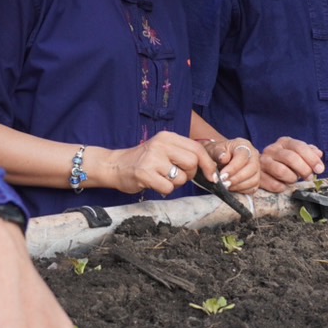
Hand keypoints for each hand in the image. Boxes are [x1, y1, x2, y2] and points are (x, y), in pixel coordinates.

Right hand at [101, 131, 216, 195]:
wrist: (116, 165)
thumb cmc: (144, 160)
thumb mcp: (163, 149)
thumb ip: (183, 153)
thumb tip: (210, 169)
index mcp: (167, 137)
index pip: (197, 149)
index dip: (208, 164)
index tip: (212, 176)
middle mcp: (161, 145)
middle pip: (192, 163)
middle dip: (189, 174)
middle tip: (177, 175)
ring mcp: (152, 159)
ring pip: (181, 178)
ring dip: (176, 184)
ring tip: (163, 179)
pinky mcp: (145, 174)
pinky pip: (168, 188)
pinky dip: (165, 190)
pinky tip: (155, 184)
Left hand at [198, 138, 260, 194]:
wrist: (220, 157)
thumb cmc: (218, 153)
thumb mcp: (214, 149)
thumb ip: (218, 152)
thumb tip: (223, 158)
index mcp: (244, 145)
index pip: (243, 156)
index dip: (233, 168)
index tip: (222, 176)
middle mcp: (253, 155)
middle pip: (252, 168)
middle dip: (237, 178)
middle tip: (224, 183)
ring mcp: (256, 167)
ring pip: (254, 179)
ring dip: (239, 185)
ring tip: (226, 186)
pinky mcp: (256, 178)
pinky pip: (253, 187)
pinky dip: (242, 190)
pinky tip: (232, 188)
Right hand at [258, 136, 325, 192]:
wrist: (262, 167)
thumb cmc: (285, 161)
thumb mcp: (298, 153)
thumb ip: (309, 152)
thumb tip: (319, 154)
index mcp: (284, 142)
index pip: (299, 147)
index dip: (312, 159)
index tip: (320, 169)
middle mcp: (272, 149)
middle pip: (291, 158)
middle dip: (304, 170)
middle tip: (308, 177)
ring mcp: (263, 162)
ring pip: (281, 171)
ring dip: (292, 178)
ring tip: (293, 180)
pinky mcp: (258, 176)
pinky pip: (274, 184)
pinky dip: (282, 187)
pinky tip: (283, 185)